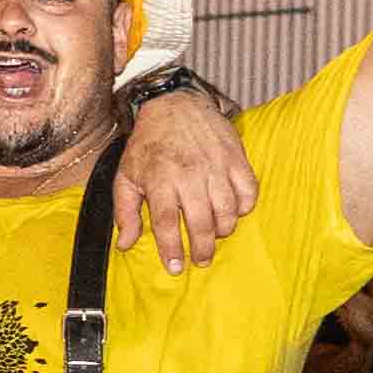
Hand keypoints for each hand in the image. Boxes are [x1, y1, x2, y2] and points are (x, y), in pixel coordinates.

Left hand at [113, 82, 254, 274]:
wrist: (174, 105)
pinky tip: (233, 212)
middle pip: (200, 222)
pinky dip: (244, 207)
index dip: (171, 248)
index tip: (175, 268)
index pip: (166, 222)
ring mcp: (216, 166)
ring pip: (227, 210)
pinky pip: (248, 191)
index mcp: (159, 179)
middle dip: (203, 248)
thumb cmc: (148, 145)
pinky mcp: (236, 158)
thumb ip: (125, 212)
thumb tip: (124, 245)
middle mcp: (189, 174)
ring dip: (223, 230)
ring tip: (215, 236)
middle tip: (202, 260)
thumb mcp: (126, 176)